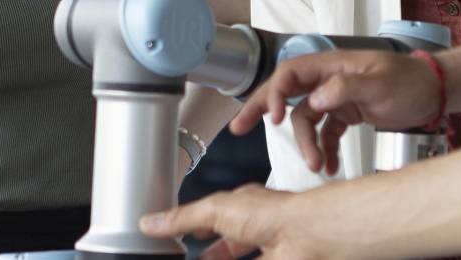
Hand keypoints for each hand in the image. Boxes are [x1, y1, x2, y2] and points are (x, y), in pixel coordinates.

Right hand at [142, 184, 336, 259]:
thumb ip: (184, 218)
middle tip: (191, 259)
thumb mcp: (216, 210)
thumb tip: (152, 221)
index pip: (216, 214)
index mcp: (244, 206)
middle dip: (212, 253)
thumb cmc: (274, 212)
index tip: (180, 235)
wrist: (308, 235)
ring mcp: (270, 251)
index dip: (199, 225)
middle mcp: (259, 227)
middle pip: (230, 243)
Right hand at [229, 50, 442, 174]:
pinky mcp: (346, 114)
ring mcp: (336, 98)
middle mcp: (329, 80)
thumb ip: (346, 88)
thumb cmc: (411, 81)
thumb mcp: (380, 84)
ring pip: (306, 120)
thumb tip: (315, 100)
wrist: (434, 93)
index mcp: (333, 65)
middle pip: (286, 92)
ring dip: (306, 144)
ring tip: (315, 166)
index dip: (275, 93)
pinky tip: (329, 167)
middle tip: (238, 128)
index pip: (291, 74)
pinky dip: (324, 150)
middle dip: (261, 109)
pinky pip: (325, 133)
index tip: (272, 118)